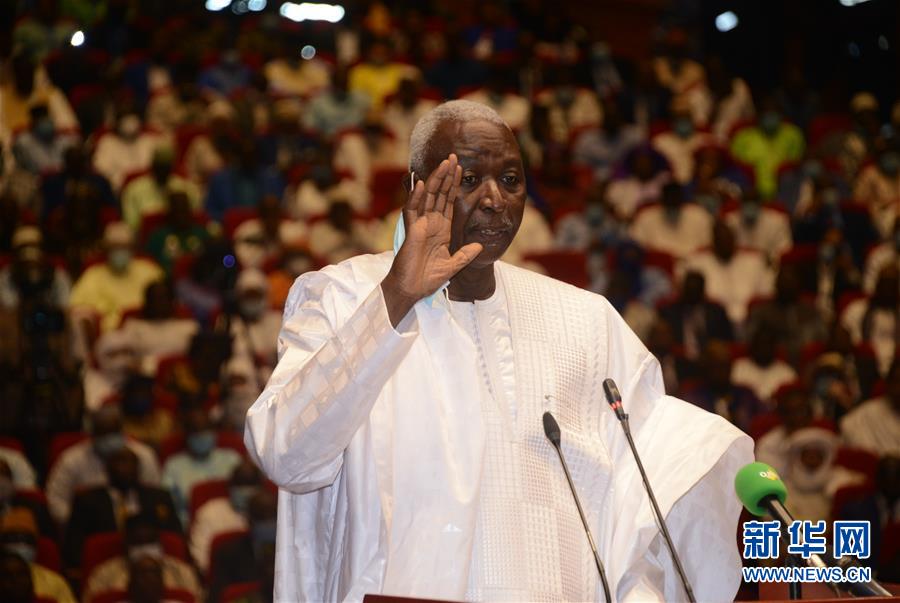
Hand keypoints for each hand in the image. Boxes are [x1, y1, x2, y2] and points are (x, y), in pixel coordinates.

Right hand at [381, 154, 482, 325]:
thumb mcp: (453, 266)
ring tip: (443, 163)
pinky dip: (417, 197)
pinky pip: (412, 210)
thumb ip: (465, 255)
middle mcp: (430, 223)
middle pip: (438, 194)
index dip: (453, 185)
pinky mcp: (411, 231)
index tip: (460, 169)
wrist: (412, 290)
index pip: (447, 201)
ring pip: (427, 197)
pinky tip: (422, 183)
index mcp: (441, 229)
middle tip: (452, 157)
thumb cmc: (427, 279)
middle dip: (446, 176)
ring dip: (435, 180)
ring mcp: (420, 225)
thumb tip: (480, 247)